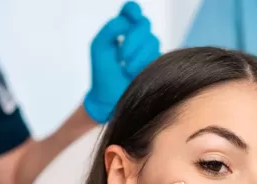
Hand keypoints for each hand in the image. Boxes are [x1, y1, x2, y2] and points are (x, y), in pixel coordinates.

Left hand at [84, 1, 160, 123]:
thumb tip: (126, 22)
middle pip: (144, 24)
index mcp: (122, 29)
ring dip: (137, 55)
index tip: (130, 18)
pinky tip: (133, 73)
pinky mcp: (156, 63)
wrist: (109, 99)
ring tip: (126, 69)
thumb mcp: (99, 47)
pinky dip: (142, 64)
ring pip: (152, 40)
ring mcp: (148, 50)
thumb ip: (110, 29)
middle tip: (121, 57)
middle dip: (133, 40)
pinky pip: (157, 55)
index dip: (133, 11)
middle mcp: (137, 37)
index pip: (132, 10)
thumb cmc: (102, 73)